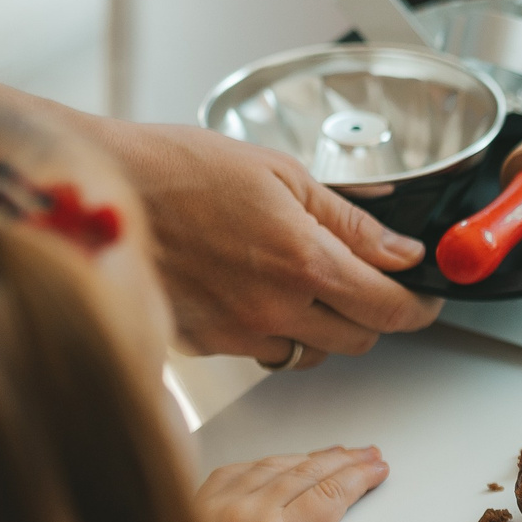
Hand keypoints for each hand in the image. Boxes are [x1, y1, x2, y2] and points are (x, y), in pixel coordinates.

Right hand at [92, 119, 442, 364]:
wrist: (97, 188)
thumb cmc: (178, 169)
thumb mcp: (282, 175)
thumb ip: (350, 220)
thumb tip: (400, 251)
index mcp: (304, 262)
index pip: (391, 310)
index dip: (419, 307)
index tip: (425, 297)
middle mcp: (275, 308)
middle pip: (358, 339)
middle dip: (373, 313)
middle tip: (366, 280)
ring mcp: (238, 333)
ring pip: (311, 353)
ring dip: (323, 328)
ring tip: (302, 283)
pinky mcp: (205, 345)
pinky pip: (262, 351)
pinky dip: (272, 330)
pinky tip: (253, 291)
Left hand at [196, 446, 390, 521]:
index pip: (331, 495)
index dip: (359, 479)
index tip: (377, 470)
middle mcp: (245, 511)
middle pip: (307, 472)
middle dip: (343, 460)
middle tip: (367, 454)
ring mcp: (218, 503)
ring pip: (275, 464)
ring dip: (309, 457)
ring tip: (334, 454)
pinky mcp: (198, 503)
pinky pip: (240, 468)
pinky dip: (268, 461)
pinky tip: (280, 462)